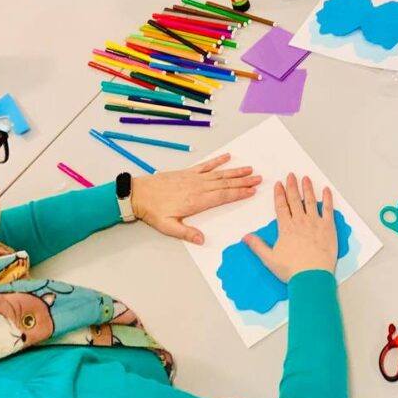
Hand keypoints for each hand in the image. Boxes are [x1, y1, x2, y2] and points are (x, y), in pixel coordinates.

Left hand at [130, 153, 261, 242]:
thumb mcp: (168, 227)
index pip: (223, 196)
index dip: (239, 193)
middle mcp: (198, 187)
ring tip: (249, 169)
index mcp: (196, 201)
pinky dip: (217, 161)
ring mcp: (194, 178)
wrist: (139, 194)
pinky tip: (227, 157)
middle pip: (226, 183)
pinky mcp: (188, 172)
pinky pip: (206, 165)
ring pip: (219, 174)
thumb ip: (186, 233)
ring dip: (235, 171)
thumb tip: (202, 240)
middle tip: (258, 179)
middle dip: (243, 181)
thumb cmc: (153, 211)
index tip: (252, 191)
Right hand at [243, 174, 336, 281]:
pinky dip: (327, 199)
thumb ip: (257, 246)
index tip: (279, 184)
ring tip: (306, 178)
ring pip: (310, 201)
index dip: (279, 194)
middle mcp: (300, 222)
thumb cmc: (292, 270)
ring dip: (308, 188)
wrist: (312, 277)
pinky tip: (327, 190)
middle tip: (291, 175)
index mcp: (286, 228)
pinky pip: (328, 209)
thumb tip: (245, 237)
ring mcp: (315, 223)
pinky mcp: (328, 227)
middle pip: (295, 199)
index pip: (281, 206)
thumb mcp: (269, 259)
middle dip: (292, 186)